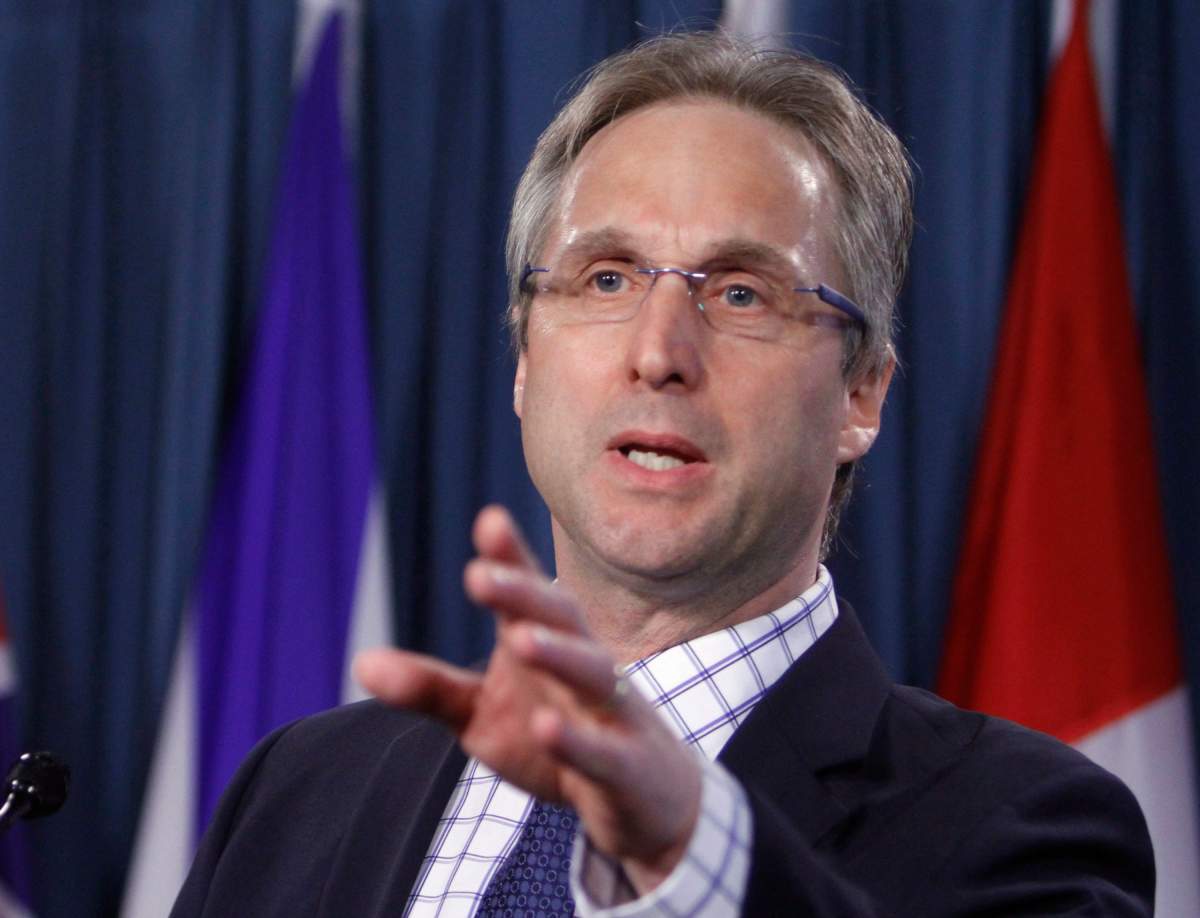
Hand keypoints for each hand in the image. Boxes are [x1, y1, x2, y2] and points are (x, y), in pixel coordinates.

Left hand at [353, 505, 701, 892]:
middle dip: (524, 595)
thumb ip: (431, 687)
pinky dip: (578, 740)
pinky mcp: (628, 768)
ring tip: (521, 638)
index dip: (512, 561)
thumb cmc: (557, 735)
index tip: (488, 521)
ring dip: (560, 653)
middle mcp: (584, 666)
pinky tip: (548, 727)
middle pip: (562, 619)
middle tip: (478, 575)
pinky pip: (604, 752)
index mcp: (548, 644)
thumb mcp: (484, 715)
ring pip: (593, 673)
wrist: (643, 799)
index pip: (530, 595)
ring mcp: (613, 714)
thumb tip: (361, 661)